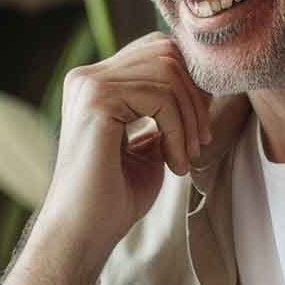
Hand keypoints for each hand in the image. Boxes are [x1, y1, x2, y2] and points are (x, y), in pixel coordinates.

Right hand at [37, 32, 212, 265]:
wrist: (83, 234)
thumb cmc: (114, 198)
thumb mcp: (150, 145)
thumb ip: (167, 112)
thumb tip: (202, 86)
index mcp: (96, 83)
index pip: (156, 51)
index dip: (189, 84)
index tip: (198, 132)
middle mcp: (87, 76)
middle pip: (166, 51)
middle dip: (195, 96)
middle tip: (199, 143)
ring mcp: (88, 85)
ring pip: (168, 70)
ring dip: (191, 116)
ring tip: (187, 157)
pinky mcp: (96, 101)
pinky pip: (161, 97)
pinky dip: (179, 131)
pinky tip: (175, 164)